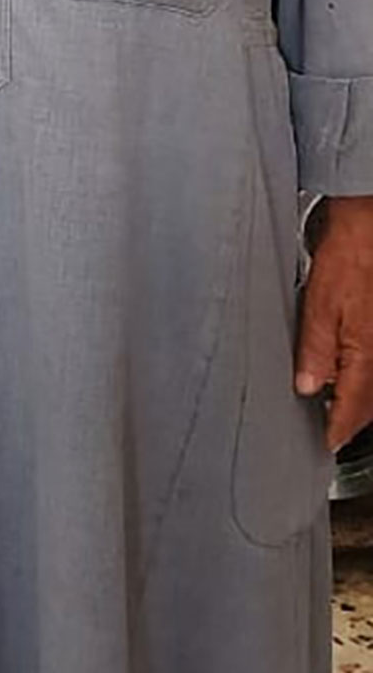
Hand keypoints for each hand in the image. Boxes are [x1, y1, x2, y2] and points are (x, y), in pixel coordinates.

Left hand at [295, 195, 372, 450]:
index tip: (323, 444)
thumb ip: (314, 350)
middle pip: (368, 404)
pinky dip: (362, 376)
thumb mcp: (320, 304)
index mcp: (366, 356)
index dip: (336, 430)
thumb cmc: (349, 258)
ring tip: (332, 404)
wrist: (369, 227)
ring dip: (357, 398)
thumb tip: (307, 387)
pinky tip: (345, 370)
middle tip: (325, 428)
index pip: (353, 411)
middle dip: (348, 418)